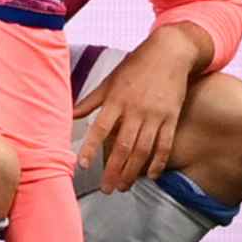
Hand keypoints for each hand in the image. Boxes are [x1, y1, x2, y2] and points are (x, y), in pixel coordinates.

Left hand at [73, 30, 198, 193]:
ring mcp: (155, 115)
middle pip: (123, 146)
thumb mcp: (110, 79)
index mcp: (117, 99)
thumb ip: (91, 100)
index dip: (91, 148)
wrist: (170, 52)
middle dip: (113, 170)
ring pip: (143, 150)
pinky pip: (165, 144)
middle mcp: (136, 110)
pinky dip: (158, 162)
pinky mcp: (171, 118)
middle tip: (107, 189)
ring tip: (123, 187)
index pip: (100, 128)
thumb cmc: (136, 65)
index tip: (83, 165)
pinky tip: (151, 175)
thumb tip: (70, 114)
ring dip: (133, 172)